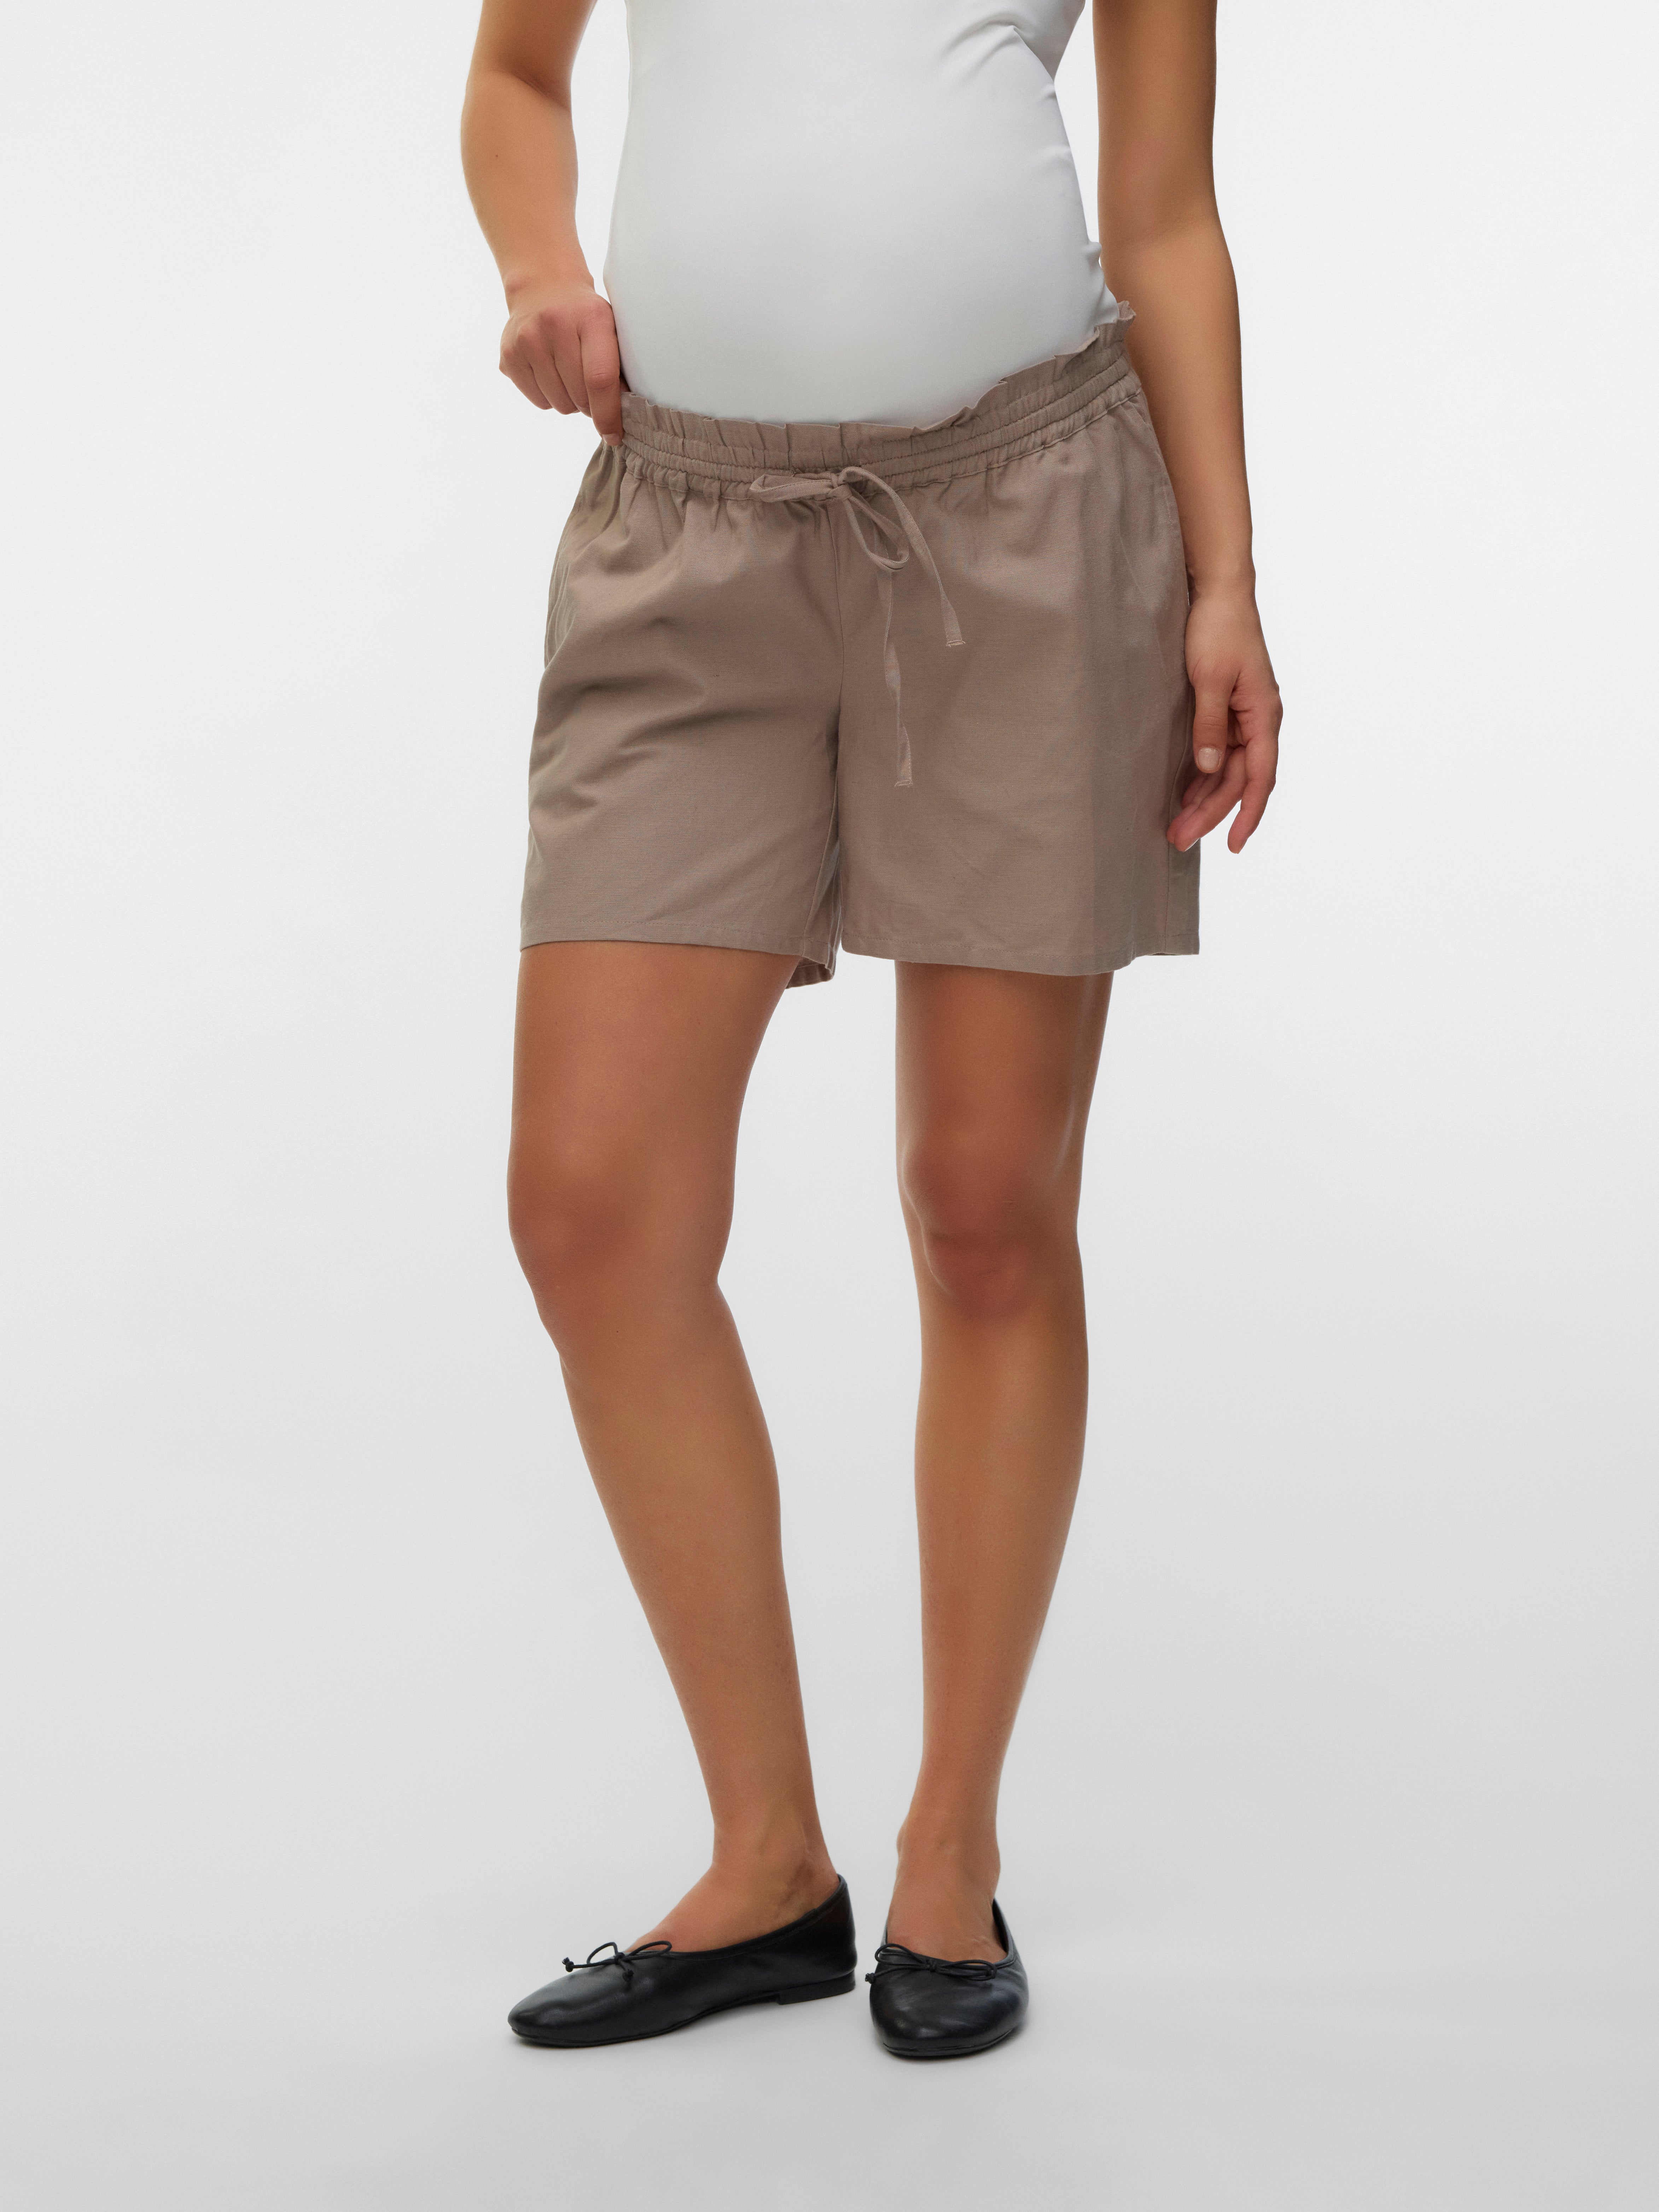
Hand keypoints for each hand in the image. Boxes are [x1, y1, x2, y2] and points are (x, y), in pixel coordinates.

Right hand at [499, 277, 624, 444]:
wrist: (543, 288)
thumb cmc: (585, 317)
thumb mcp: (611, 328)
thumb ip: (620, 367)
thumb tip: (626, 413)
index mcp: (591, 317)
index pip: (599, 379)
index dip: (608, 415)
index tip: (614, 435)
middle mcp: (555, 324)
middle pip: (579, 397)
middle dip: (591, 404)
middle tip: (591, 388)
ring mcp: (527, 339)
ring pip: (558, 404)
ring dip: (570, 400)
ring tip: (569, 375)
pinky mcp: (509, 354)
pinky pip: (538, 401)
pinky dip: (549, 397)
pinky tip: (551, 373)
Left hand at [1168, 586, 1281, 853]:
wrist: (1218, 590)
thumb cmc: (1218, 627)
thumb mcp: (1209, 678)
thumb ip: (1209, 725)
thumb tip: (1210, 768)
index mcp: (1264, 714)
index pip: (1260, 777)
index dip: (1248, 813)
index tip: (1232, 845)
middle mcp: (1259, 721)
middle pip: (1239, 780)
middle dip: (1211, 814)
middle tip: (1178, 840)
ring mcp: (1243, 717)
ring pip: (1227, 772)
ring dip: (1203, 800)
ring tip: (1176, 828)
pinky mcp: (1226, 711)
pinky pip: (1218, 754)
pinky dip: (1202, 777)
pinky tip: (1184, 796)